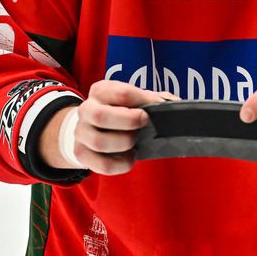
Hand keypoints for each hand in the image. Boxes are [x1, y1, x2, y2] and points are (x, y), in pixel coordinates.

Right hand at [39, 80, 173, 175]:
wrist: (91, 125)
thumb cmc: (119, 110)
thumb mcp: (133, 98)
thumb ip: (153, 99)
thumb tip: (176, 104)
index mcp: (100, 90)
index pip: (121, 93)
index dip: (142, 100)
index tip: (156, 106)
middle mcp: (86, 109)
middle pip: (101, 116)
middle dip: (129, 121)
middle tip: (144, 122)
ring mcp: (80, 132)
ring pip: (99, 142)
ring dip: (124, 143)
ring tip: (136, 142)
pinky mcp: (81, 153)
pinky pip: (101, 164)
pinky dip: (121, 164)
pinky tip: (131, 157)